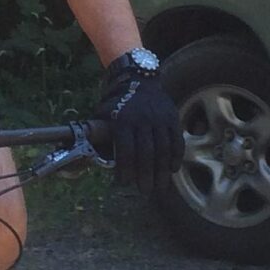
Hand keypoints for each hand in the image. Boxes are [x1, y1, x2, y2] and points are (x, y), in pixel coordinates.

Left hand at [93, 53, 182, 195]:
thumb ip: (100, 134)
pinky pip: (176, 140)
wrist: (138, 78)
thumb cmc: (116, 101)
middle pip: (146, 154)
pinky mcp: (173, 118)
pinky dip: (176, 157)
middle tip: (145, 190)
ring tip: (159, 187)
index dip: (126, 170)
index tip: (125, 183)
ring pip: (163, 149)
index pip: (126, 151)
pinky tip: (172, 170)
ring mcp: (160, 119)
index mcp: (123, 121)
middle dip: (146, 175)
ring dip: (162, 171)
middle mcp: (143, 120)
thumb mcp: (103, 114)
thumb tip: (93, 158)